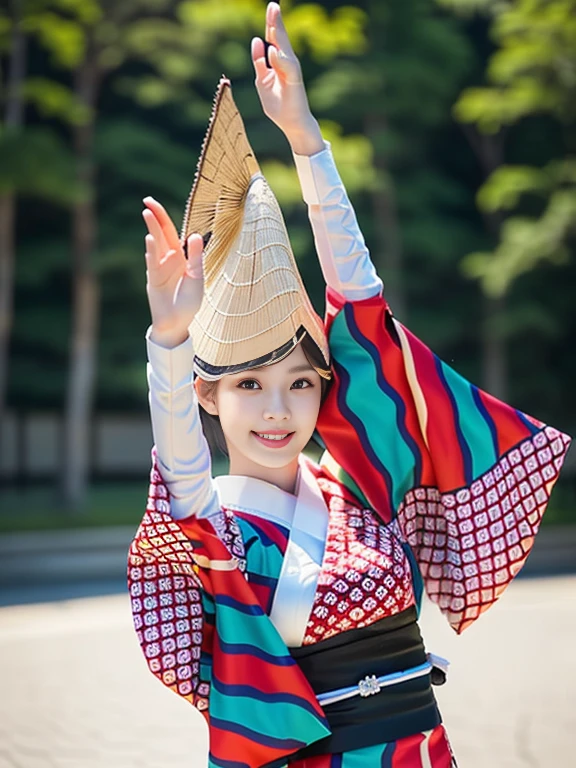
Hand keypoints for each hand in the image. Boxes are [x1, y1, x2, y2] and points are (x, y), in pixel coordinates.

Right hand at [142, 197, 203, 348]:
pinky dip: (151, 251)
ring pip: (155, 245)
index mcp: (180, 257)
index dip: (164, 217)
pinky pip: (152, 263)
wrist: (177, 322)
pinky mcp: (153, 280)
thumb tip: (196, 235)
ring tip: (147, 213)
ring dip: (152, 230)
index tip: (155, 203)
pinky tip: (150, 239)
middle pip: (161, 234)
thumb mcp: (197, 278)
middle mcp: (168, 259)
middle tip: (147, 201)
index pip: (171, 232)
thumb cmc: (188, 302)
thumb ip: (196, 258)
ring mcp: (159, 268)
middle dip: (155, 217)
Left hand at [251, 2, 322, 153]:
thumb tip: (256, 40)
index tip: (271, 6)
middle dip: (276, 21)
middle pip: (280, 38)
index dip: (271, 23)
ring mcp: (292, 71)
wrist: (291, 124)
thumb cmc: (279, 105)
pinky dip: (279, 59)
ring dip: (279, 32)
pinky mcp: (295, 81)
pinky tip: (272, 50)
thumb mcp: (262, 81)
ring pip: (284, 48)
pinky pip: (287, 67)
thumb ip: (259, 62)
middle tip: (272, 4)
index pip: (273, 39)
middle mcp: (287, 62)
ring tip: (274, 16)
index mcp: (279, 62)